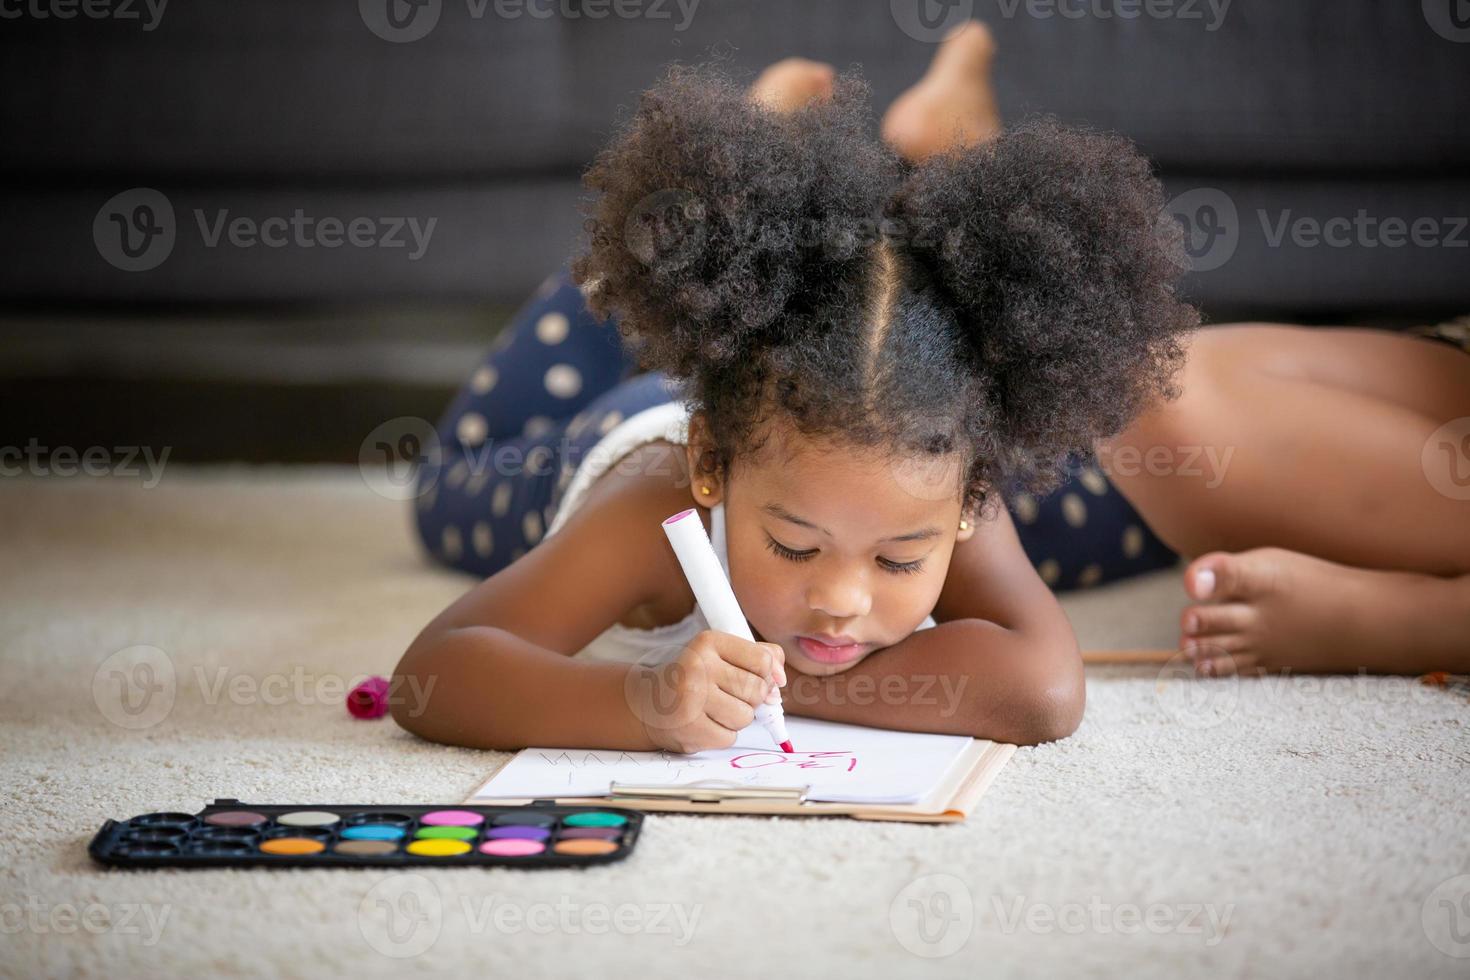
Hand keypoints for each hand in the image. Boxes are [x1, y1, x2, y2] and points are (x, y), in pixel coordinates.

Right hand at [627, 630, 785, 754]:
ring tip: (714, 708)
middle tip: (729, 693)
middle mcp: (697, 667)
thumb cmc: (693, 677)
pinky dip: (722, 733)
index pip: (763, 659)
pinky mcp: (690, 729)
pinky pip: (729, 736)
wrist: (647, 703)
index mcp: (708, 642)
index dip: (767, 673)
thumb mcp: (721, 654)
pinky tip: (704, 722)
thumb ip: (759, 656)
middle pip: (758, 690)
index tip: (756, 677)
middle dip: (752, 697)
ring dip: (737, 717)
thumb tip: (780, 679)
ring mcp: (692, 699)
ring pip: (746, 716)